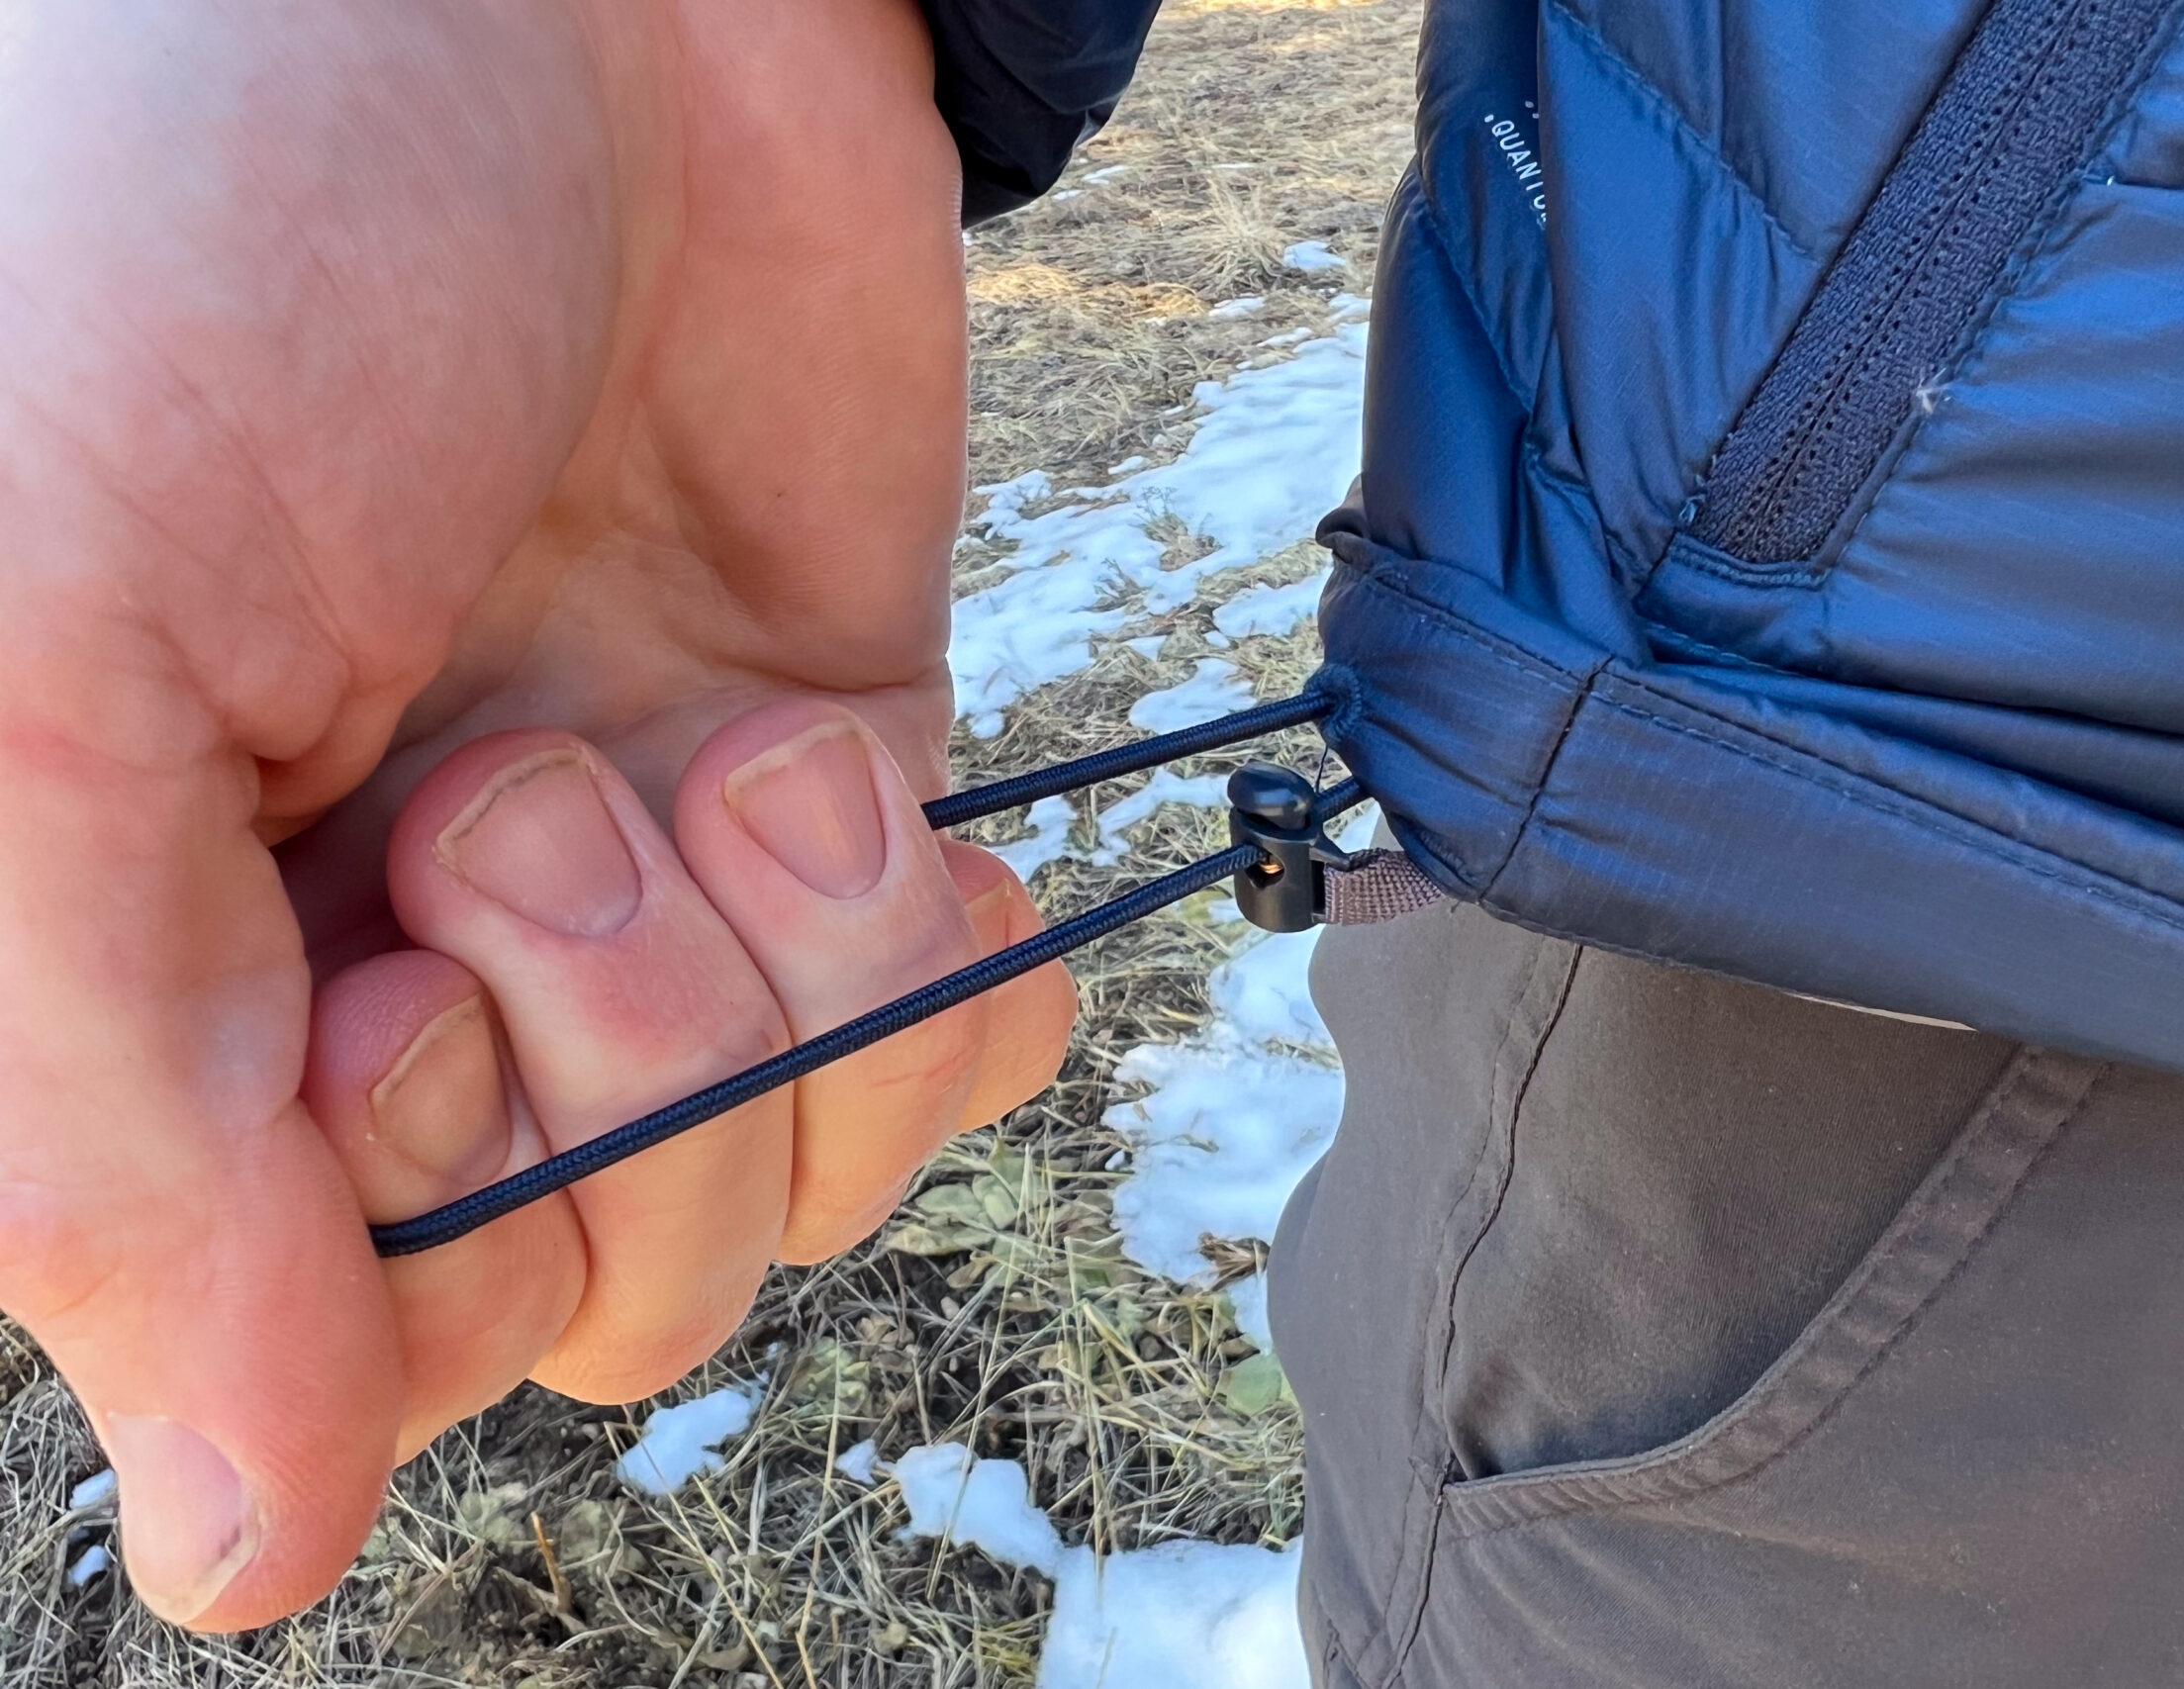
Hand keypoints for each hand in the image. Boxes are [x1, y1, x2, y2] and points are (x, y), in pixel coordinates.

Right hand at [0, 0, 1071, 1627]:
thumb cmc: (211, 224)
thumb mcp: (31, 664)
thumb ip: (104, 1130)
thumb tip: (235, 1543)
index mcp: (125, 974)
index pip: (305, 1346)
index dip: (399, 1231)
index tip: (385, 981)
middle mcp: (371, 964)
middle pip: (575, 1293)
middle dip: (607, 1085)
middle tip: (524, 801)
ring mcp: (630, 897)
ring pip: (776, 1187)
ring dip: (775, 996)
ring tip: (699, 751)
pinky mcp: (826, 806)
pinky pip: (942, 1051)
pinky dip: (940, 963)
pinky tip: (856, 790)